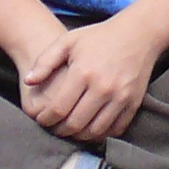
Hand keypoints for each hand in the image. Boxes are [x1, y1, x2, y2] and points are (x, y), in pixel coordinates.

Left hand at [18, 16, 156, 144]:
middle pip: (75, 124)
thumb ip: (45, 61)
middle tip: (55, 127)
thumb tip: (29, 82)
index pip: (58, 109)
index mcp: (84, 72)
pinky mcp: (134, 102)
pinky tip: (92, 126)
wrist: (140, 33)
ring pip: (95, 131)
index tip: (42, 119)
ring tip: (72, 128)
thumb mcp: (69, 41)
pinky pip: (115, 129)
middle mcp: (103, 87)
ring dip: (79, 135)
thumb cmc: (100, 37)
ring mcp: (121, 96)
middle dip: (60, 130)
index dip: (45, 119)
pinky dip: (101, 134)